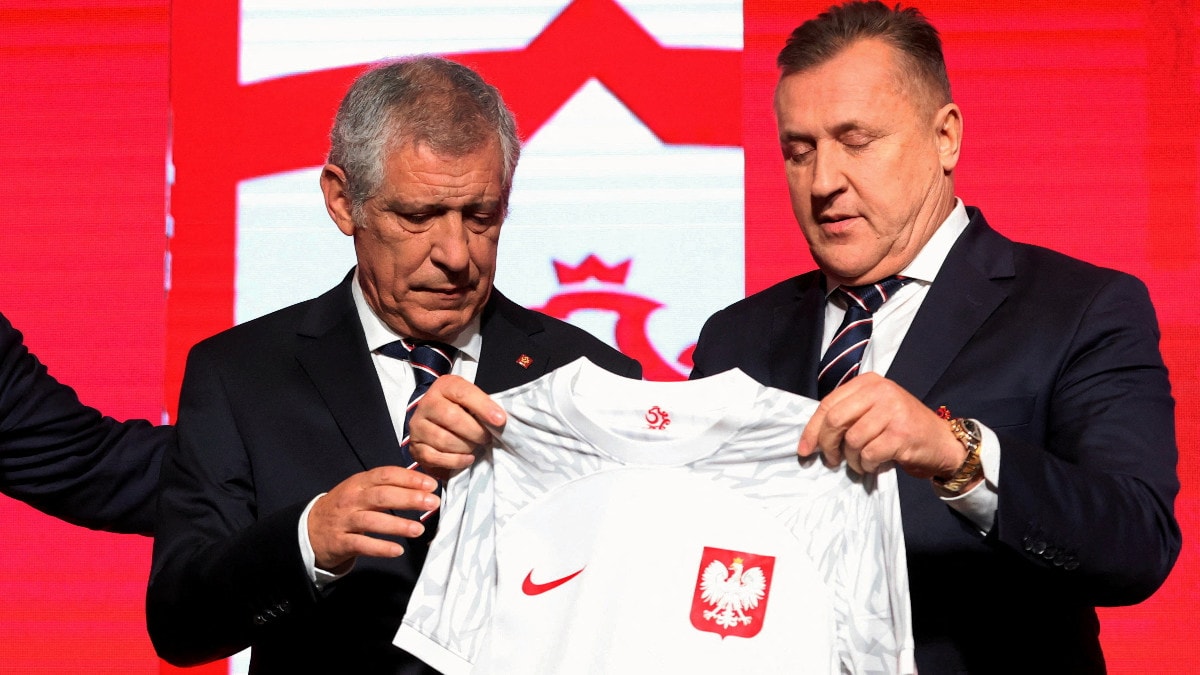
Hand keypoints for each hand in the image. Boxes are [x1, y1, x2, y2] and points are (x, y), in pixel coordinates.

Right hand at [307, 466, 438, 570]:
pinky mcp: (340, 542)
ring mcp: (345, 521)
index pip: (385, 475)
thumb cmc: (344, 508)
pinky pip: (362, 544)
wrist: (309, 530)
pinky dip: (380, 548)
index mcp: (359, 483)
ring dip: (397, 525)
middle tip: (432, 503)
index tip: (430, 484)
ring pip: (372, 521)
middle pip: (382, 496)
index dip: (409, 478)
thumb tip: (421, 485)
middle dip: (409, 498)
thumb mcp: (360, 490)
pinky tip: (398, 550)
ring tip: (419, 529)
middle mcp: (352, 499)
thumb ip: (387, 487)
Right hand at [409, 374, 505, 476]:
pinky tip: (467, 459)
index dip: (483, 406)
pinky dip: (455, 461)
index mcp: (444, 386)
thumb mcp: (472, 402)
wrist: (438, 426)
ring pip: (443, 439)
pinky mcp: (415, 447)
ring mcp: (418, 426)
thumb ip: (484, 407)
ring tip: (475, 447)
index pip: (463, 393)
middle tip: (487, 438)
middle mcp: (427, 403)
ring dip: (466, 447)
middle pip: (452, 417)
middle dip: (475, 431)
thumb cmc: (462, 413)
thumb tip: (499, 420)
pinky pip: (435, 457)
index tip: (500, 420)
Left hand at [797, 373, 964, 477]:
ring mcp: (893, 411)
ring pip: (852, 440)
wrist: (941, 442)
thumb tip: (812, 437)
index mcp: (869, 382)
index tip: (805, 448)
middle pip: (835, 420)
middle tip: (831, 460)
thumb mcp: (874, 411)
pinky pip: (869, 454)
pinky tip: (872, 465)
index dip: (812, 429)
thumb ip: (847, 414)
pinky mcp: (901, 433)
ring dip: (851, 459)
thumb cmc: (901, 428)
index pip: (828, 403)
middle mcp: (881, 391)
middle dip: (827, 445)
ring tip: (859, 463)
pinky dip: (866, 465)